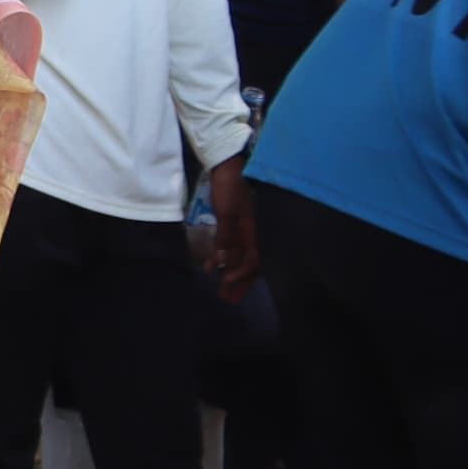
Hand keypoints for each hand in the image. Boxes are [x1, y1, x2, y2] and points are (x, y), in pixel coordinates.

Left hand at [203, 155, 258, 300]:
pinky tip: (212, 268)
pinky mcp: (234, 226)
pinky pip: (232, 248)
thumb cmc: (230, 188)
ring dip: (232, 275)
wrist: (228, 167)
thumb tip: (224, 263)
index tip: (225, 284)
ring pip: (240, 259)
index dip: (241, 275)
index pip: (253, 262)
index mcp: (254, 233)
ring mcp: (244, 231)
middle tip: (228, 301)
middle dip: (239, 283)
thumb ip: (226, 237)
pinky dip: (224, 259)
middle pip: (249, 265)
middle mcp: (252, 235)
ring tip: (222, 292)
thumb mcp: (227, 214)